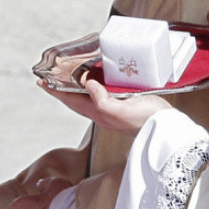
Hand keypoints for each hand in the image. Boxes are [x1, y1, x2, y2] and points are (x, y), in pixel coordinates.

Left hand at [40, 79, 170, 135]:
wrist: (167, 129)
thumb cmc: (147, 120)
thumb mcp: (122, 110)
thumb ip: (103, 101)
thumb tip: (89, 85)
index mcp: (99, 113)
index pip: (70, 100)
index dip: (55, 91)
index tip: (41, 82)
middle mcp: (102, 113)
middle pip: (75, 99)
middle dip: (61, 89)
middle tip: (49, 79)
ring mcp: (112, 111)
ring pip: (87, 98)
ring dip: (75, 88)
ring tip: (66, 79)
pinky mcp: (124, 106)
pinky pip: (101, 95)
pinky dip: (94, 87)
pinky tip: (97, 82)